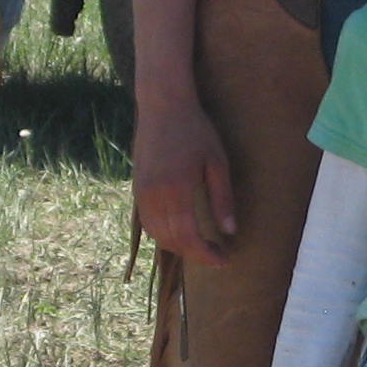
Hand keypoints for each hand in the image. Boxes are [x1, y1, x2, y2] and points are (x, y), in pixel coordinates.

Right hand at [133, 91, 238, 262]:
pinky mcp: (136, 188)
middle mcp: (155, 194)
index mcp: (177, 188)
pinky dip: (163, 234)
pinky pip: (147, 222)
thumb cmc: (195, 130)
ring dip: (178, 247)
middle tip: (217, 255)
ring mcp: (142, 192)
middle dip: (195, 254)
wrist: (162, 106)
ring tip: (201, 246)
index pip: (190, 236)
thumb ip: (222, 198)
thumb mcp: (217, 162)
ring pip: (157, 235)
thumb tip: (230, 231)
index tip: (224, 260)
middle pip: (172, 240)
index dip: (206, 254)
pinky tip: (180, 232)